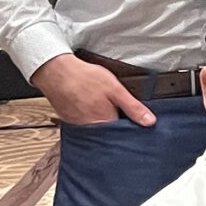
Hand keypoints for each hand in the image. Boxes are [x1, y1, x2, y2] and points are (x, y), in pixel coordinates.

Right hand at [33, 53, 155, 126]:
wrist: (55, 72)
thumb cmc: (84, 78)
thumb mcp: (115, 89)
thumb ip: (132, 107)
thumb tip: (149, 121)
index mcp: (105, 123)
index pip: (124, 134)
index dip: (131, 127)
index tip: (135, 121)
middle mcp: (91, 129)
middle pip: (110, 134)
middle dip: (117, 125)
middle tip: (115, 108)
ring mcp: (79, 127)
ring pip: (97, 129)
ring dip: (102, 121)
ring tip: (100, 105)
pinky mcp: (70, 122)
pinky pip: (85, 125)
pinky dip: (89, 118)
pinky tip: (90, 106)